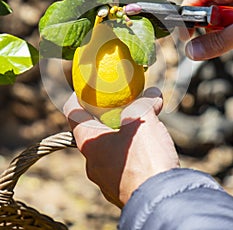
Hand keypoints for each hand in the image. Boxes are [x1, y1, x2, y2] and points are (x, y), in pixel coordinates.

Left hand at [63, 88, 179, 207]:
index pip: (73, 113)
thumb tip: (152, 93)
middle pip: (93, 131)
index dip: (78, 98)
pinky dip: (132, 153)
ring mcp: (106, 179)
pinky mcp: (121, 191)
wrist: (162, 202)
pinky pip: (123, 165)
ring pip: (109, 150)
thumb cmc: (146, 158)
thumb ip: (145, 103)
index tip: (88, 90)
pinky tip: (149, 148)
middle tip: (122, 106)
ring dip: (122, 135)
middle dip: (107, 117)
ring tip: (140, 127)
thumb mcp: (144, 120)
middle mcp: (93, 163)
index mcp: (90, 143)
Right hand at [181, 0, 232, 59]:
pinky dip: (229, 22)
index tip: (186, 37)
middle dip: (209, 23)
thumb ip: (219, 40)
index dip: (187, 16)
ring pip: (216, 7)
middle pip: (205, 1)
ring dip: (221, 24)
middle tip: (223, 35)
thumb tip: (191, 52)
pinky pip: (226, 8)